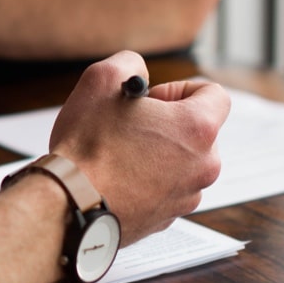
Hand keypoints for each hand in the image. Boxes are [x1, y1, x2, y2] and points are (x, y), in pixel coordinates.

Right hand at [49, 51, 228, 244]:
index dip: (180, 89)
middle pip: (198, 132)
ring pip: (181, 164)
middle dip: (167, 125)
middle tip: (130, 127)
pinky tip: (115, 179)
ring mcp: (187, 196)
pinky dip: (146, 182)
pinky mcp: (167, 218)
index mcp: (197, 128)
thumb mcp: (100, 80)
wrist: (68, 205)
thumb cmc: (86, 146)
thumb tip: (137, 72)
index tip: (152, 100)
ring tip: (118, 155)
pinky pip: (164, 191)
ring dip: (157, 155)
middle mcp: (203, 165)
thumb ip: (129, 63)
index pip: (214, 94)